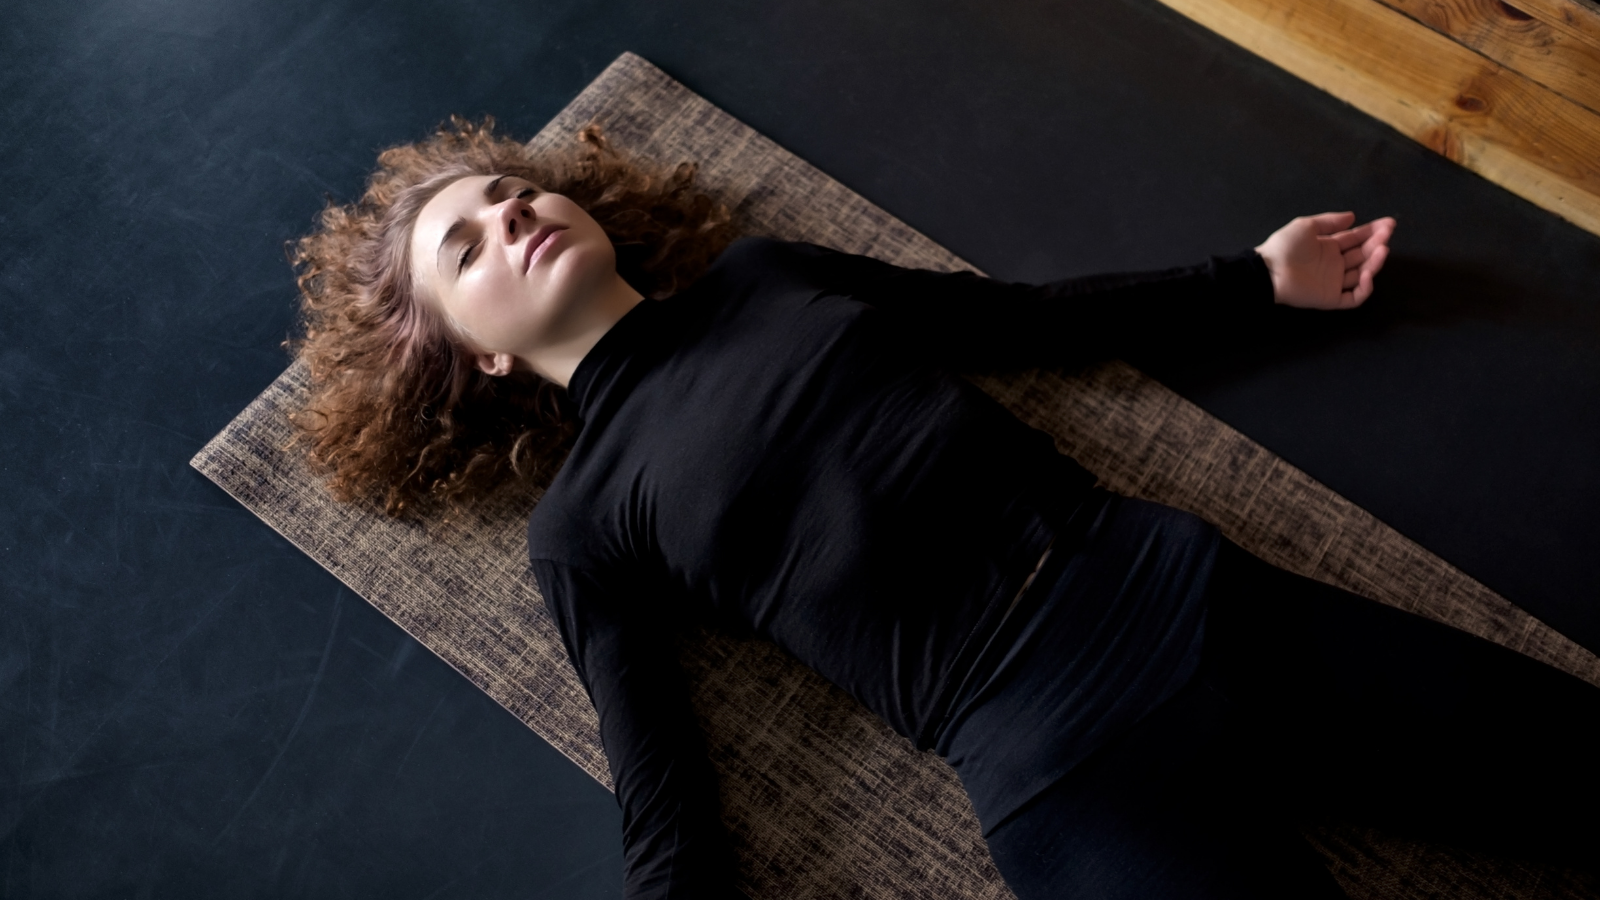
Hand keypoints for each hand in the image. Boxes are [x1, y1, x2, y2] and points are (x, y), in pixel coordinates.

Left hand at [1254, 211, 1395, 308]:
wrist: (1268, 270)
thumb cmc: (1285, 246)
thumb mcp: (1307, 226)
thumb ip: (1329, 222)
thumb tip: (1353, 217)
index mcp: (1329, 247)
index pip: (1356, 239)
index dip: (1373, 231)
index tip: (1389, 224)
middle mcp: (1335, 264)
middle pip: (1363, 254)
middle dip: (1377, 243)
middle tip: (1388, 234)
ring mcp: (1334, 282)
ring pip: (1363, 274)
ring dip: (1375, 262)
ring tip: (1382, 249)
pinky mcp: (1331, 298)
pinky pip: (1354, 297)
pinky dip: (1364, 288)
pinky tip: (1367, 274)